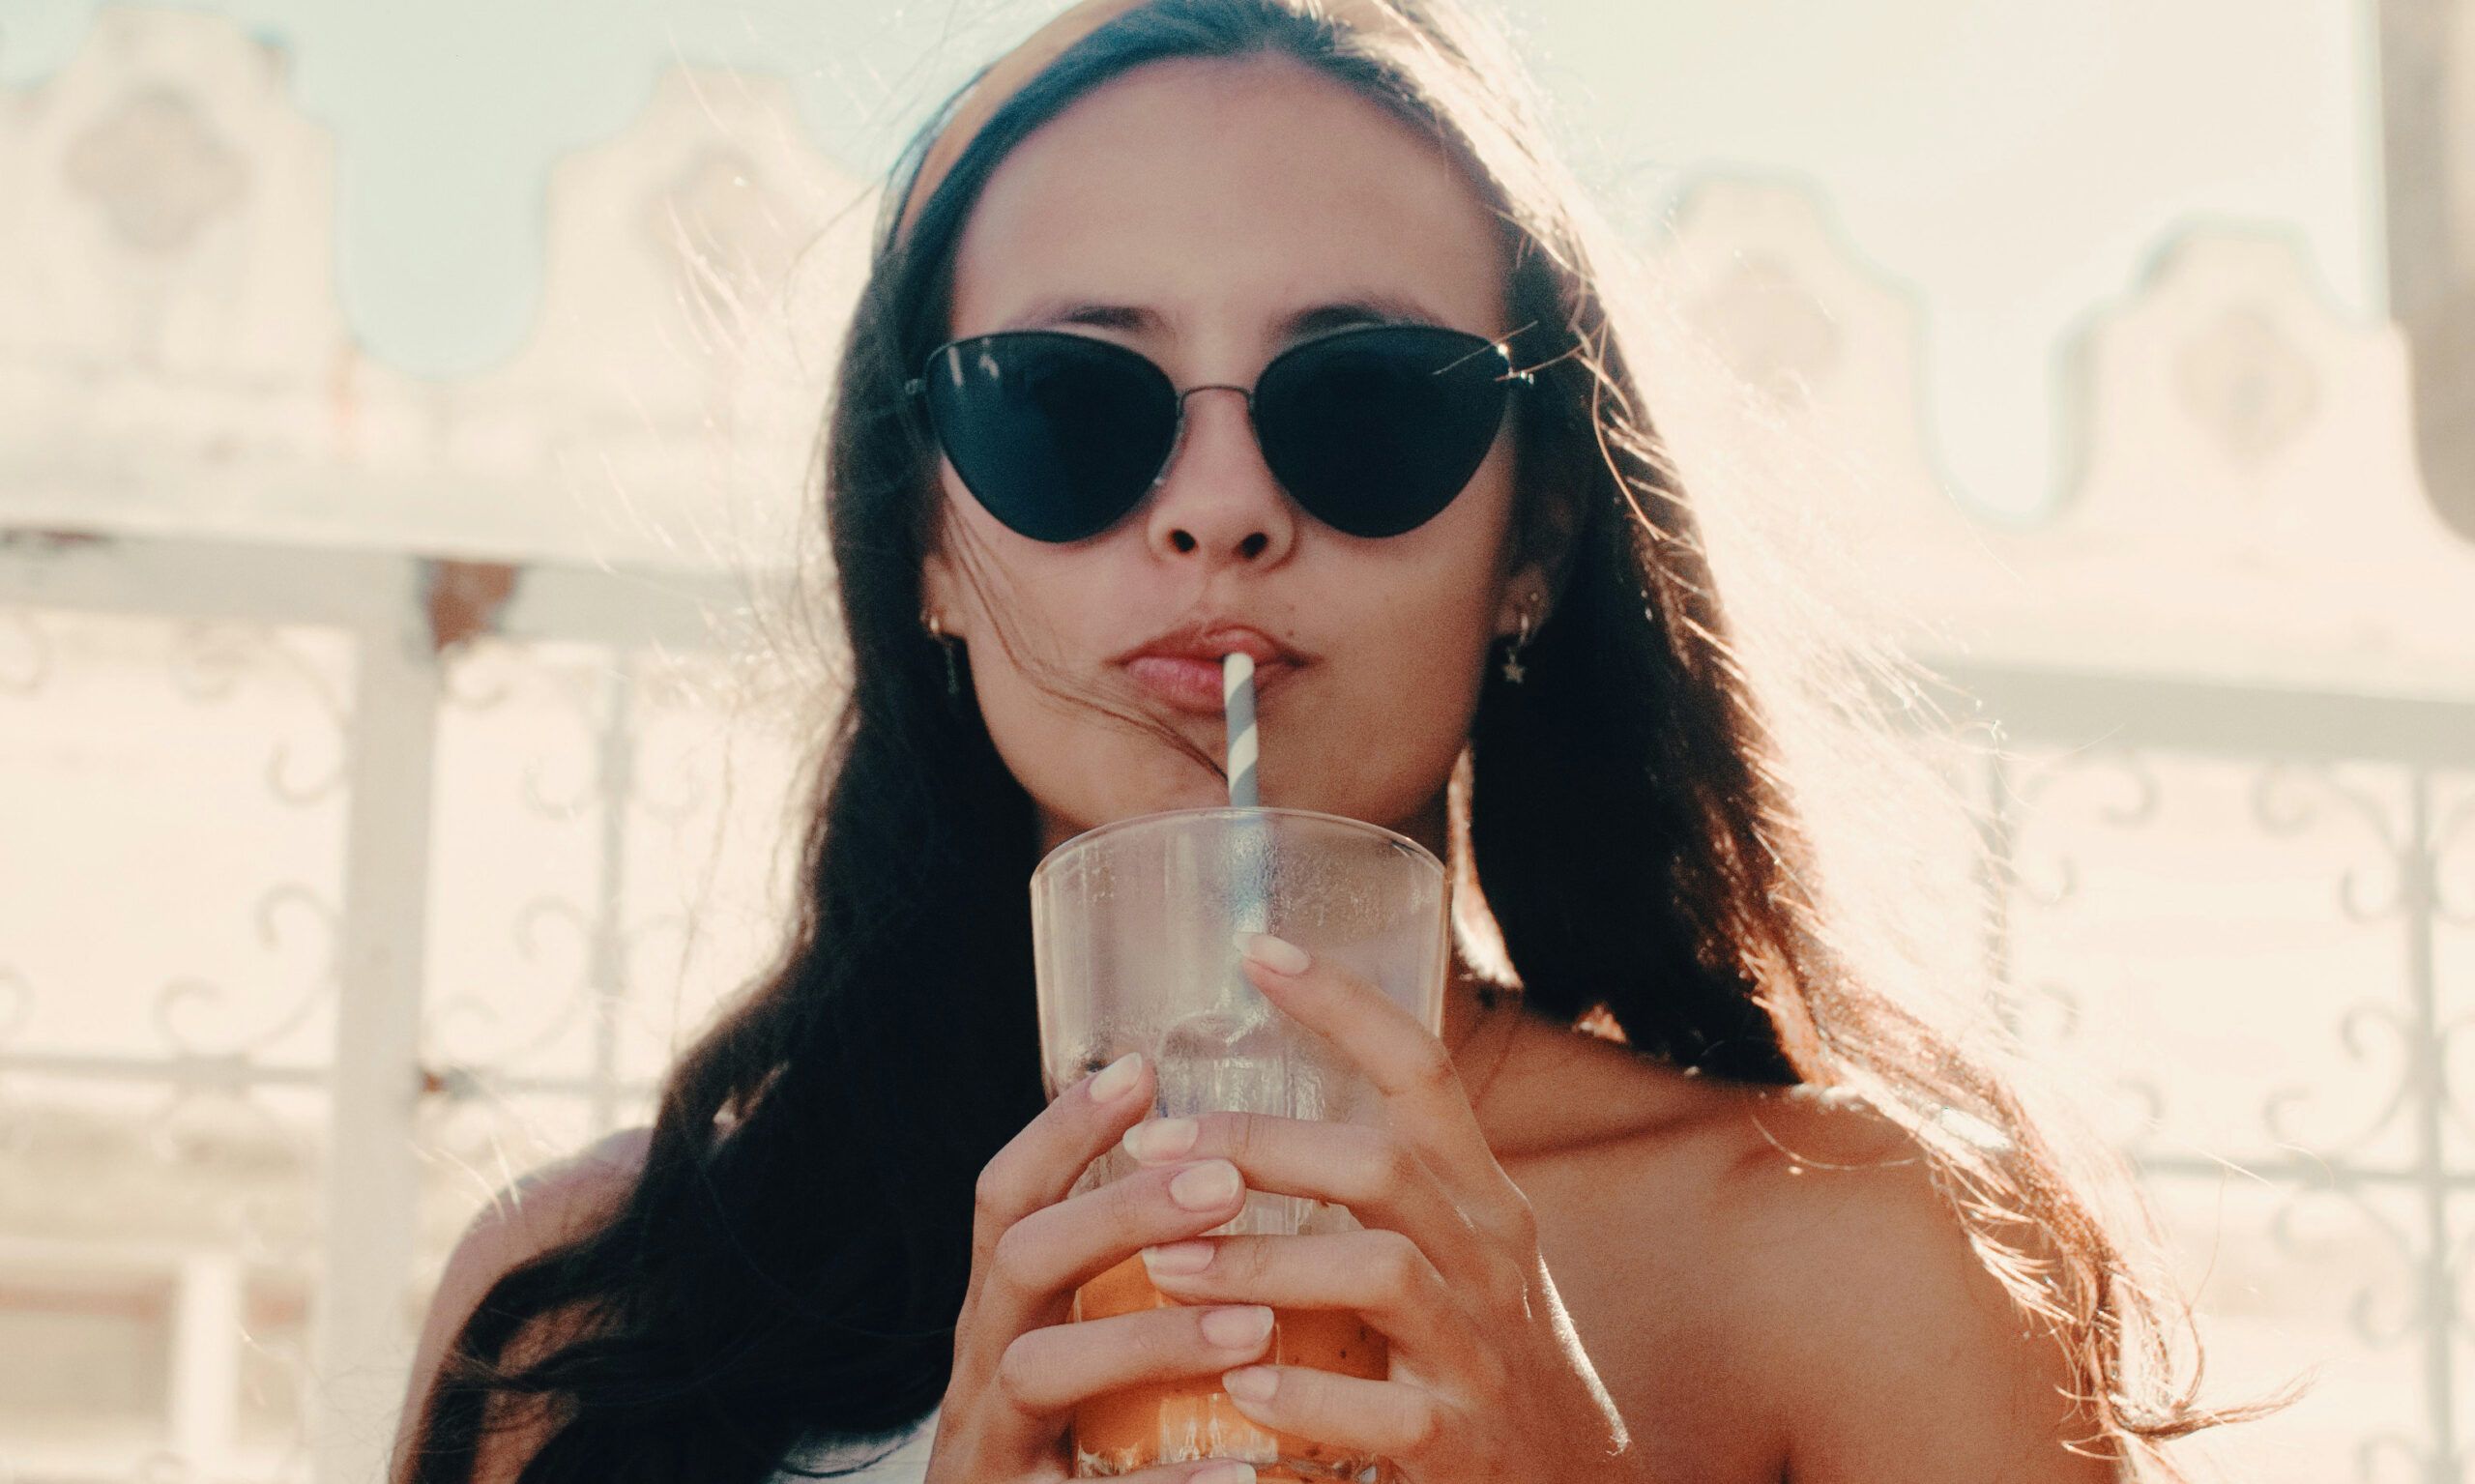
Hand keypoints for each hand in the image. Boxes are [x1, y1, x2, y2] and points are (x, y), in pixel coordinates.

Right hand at [924, 1050, 1273, 1483]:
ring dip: (1145, 1337)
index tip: (1141, 1064)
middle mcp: (979, 1377)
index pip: (1006, 1199)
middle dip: (1116, 1210)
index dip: (1062, 1128)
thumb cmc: (1079, 1469)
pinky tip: (1245, 1471)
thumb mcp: (1087, 1368)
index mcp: (1002, 1323)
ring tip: (1252, 1322)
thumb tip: (1219, 1171)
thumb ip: (1121, 1288)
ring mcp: (991, 1455)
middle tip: (1223, 1181)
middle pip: (1019, 1262)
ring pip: (1037, 1371)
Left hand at [1115, 931, 1647, 1483]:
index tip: (1257, 950)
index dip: (1343, 1003)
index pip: (1423, 1070)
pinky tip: (1237, 1384)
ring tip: (1161, 1267)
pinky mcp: (1461, 1445)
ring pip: (1378, 1274)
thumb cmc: (1478, 1357)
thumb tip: (1245, 1117)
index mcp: (1481, 1198)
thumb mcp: (1457, 1254)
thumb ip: (1380, 1191)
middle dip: (1259, 1147)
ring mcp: (1481, 1352)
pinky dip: (1303, 1394)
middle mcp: (1490, 1257)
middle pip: (1381, 1164)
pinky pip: (1382, 1413)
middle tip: (1154, 1147)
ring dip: (1258, 1264)